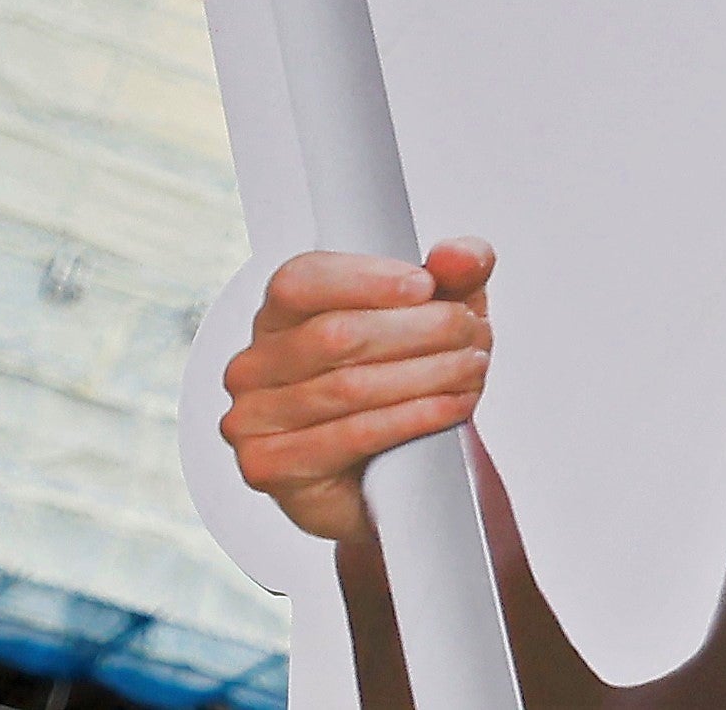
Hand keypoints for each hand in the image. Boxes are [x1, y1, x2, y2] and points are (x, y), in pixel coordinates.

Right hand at [220, 240, 495, 542]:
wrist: (399, 468)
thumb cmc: (406, 378)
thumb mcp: (442, 312)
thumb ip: (457, 270)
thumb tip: (457, 257)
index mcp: (281, 314)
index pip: (303, 280)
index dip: (367, 279)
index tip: (426, 285)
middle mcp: (255, 364)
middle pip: (337, 334)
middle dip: (421, 330)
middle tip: (471, 333)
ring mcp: (254, 419)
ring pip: (349, 386)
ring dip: (428, 374)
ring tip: (470, 369)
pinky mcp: (271, 467)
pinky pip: (351, 435)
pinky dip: (414, 417)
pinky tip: (450, 406)